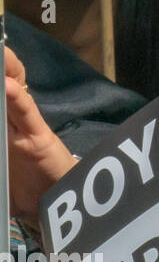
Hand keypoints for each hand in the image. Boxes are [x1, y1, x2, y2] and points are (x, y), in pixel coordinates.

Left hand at [6, 46, 76, 241]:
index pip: (4, 89)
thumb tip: (5, 101)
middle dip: (2, 66)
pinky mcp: (38, 140)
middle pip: (8, 82)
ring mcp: (27, 128)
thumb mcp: (2, 163)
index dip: (2, 71)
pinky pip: (26, 116)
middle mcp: (15, 119)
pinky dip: (18, 100)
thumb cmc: (22, 185)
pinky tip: (11, 87)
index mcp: (6, 121)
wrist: (51, 209)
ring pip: (12, 94)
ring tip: (0, 53)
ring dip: (6, 72)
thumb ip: (1, 147)